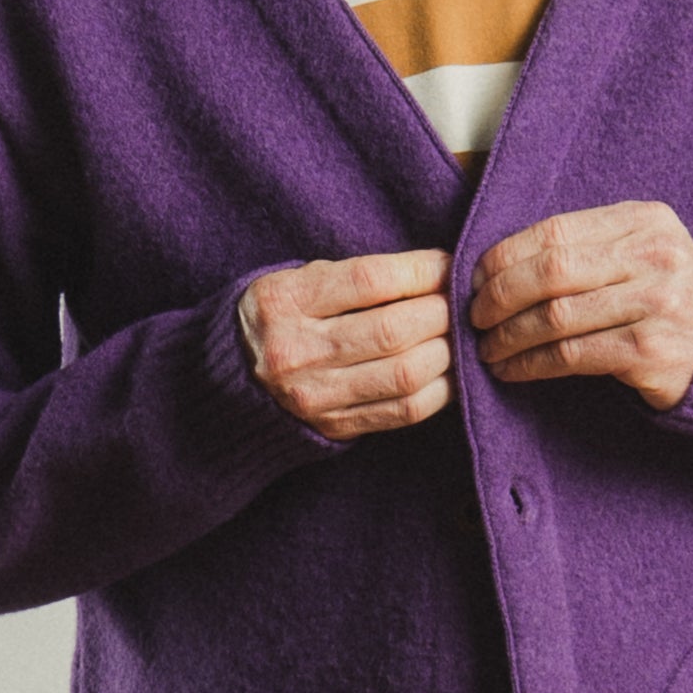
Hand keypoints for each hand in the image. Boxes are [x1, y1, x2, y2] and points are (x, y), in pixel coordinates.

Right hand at [241, 250, 452, 440]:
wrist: (231, 380)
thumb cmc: (281, 317)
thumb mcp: (298, 281)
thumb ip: (356, 278)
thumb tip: (435, 273)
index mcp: (283, 301)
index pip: (370, 281)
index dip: (421, 271)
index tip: (448, 265)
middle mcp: (296, 351)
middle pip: (393, 331)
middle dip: (441, 312)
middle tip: (461, 302)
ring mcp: (315, 395)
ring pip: (405, 374)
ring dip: (446, 351)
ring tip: (458, 334)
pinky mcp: (335, 426)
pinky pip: (404, 411)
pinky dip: (440, 388)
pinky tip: (450, 369)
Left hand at [468, 203, 692, 410]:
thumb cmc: (668, 300)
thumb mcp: (642, 254)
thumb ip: (590, 246)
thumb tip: (500, 260)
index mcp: (646, 221)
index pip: (557, 231)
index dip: (506, 255)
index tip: (475, 278)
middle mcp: (655, 257)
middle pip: (552, 271)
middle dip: (500, 294)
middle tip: (474, 316)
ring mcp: (656, 304)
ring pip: (557, 317)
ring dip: (509, 336)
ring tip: (486, 348)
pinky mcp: (650, 352)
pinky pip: (571, 356)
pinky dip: (531, 364)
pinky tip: (511, 370)